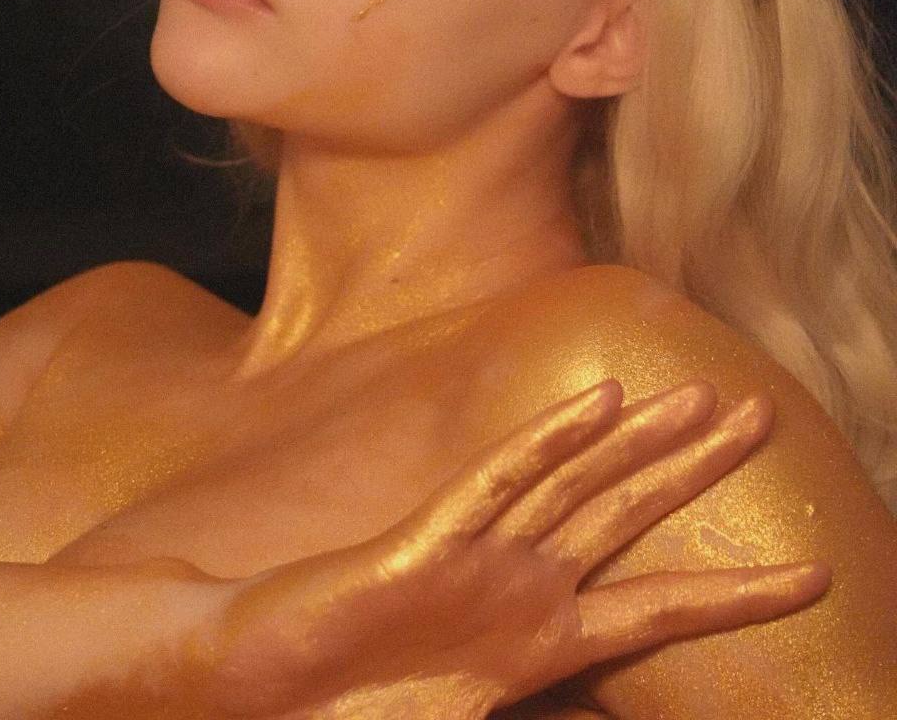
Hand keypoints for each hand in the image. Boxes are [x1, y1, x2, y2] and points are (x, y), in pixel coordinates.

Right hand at [192, 378, 830, 718]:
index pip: (659, 607)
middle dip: (697, 467)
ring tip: (706, 397)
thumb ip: (547, 714)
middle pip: (626, 513)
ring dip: (643, 441)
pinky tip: (597, 404)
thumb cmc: (361, 709)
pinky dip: (549, 441)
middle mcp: (522, 585)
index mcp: (542, 639)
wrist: (269, 692)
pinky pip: (499, 483)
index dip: (737, 592)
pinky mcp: (429, 541)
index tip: (816, 572)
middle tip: (763, 416)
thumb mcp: (477, 718)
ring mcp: (480, 557)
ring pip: (577, 484)